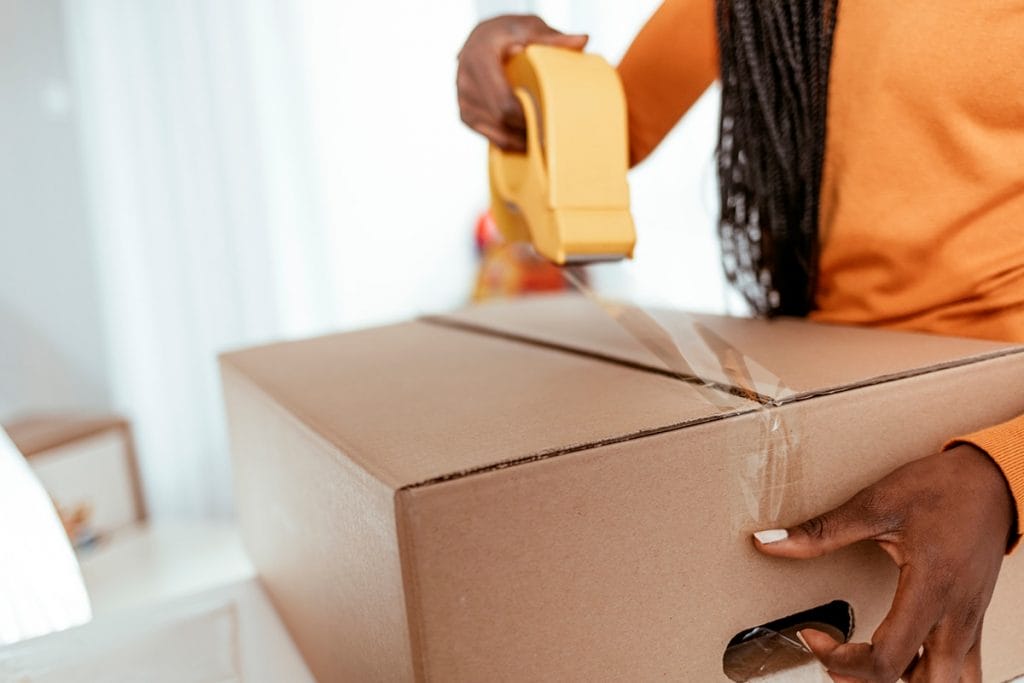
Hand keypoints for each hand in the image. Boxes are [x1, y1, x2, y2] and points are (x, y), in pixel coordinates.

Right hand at [456, 15, 586, 150]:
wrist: (483, 39)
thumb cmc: (508, 32)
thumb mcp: (530, 28)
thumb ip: (553, 38)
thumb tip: (583, 40)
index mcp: (478, 57)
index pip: (504, 101)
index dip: (529, 117)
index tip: (553, 123)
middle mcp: (464, 79)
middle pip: (501, 119)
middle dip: (529, 129)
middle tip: (555, 136)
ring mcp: (462, 99)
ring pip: (497, 131)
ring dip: (522, 138)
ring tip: (546, 139)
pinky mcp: (465, 113)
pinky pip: (491, 136)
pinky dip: (511, 141)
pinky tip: (529, 140)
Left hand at [753, 445, 1014, 681]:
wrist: (994, 480)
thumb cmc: (942, 488)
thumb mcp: (876, 504)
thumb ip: (821, 531)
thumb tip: (768, 541)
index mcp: (931, 589)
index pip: (887, 660)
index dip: (842, 660)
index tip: (813, 634)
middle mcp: (955, 616)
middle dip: (869, 681)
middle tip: (835, 655)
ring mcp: (970, 623)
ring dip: (905, 682)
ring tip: (864, 661)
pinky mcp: (975, 621)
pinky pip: (964, 671)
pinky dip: (932, 677)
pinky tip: (906, 664)